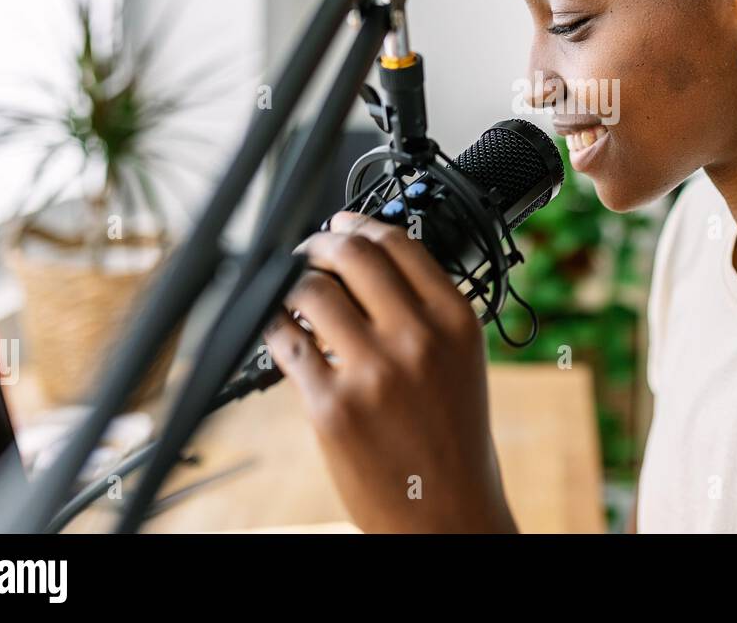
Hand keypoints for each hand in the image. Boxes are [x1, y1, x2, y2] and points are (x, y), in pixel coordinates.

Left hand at [263, 211, 517, 532]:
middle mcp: (418, 338)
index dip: (361, 225)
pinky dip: (274, 326)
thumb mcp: (462, 363)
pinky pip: (287, 343)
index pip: (399, 245)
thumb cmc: (455, 441)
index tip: (344, 223)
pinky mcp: (332, 406)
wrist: (448, 512)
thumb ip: (427, 313)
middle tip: (309, 250)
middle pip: (352, 256)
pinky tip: (277, 328)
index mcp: (456, 322)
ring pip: (312, 292)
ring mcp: (373, 371)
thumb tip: (370, 268)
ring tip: (290, 292)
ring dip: (292, 283)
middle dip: (320, 243)